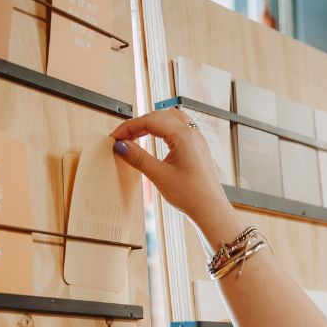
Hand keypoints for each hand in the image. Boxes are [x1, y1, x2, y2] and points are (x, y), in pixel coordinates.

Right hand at [111, 109, 235, 227]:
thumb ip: (138, 158)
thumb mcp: (160, 176)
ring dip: (151, 124)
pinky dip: (164, 129)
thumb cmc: (193, 195)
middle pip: (158, 117)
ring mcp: (197, 139)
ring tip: (137, 136)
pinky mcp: (198, 147)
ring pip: (169, 118)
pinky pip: (179, 127)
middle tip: (122, 139)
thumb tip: (121, 146)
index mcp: (183, 135)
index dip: (128, 127)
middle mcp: (192, 133)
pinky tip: (157, 139)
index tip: (115, 137)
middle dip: (137, 125)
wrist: (211, 209)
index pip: (149, 121)